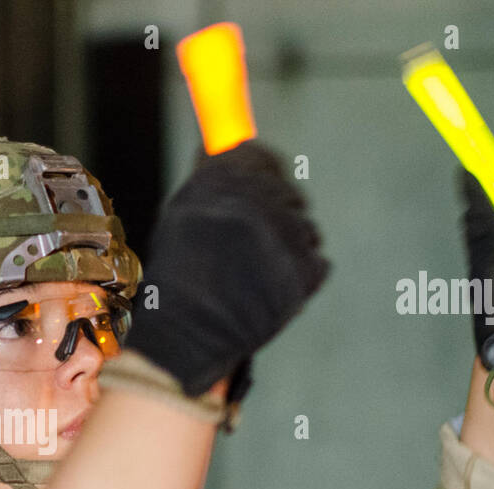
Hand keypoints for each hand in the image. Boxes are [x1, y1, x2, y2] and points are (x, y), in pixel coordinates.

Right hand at [126, 140, 328, 397]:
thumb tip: (220, 152)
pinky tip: (270, 294)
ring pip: (305, 230)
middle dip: (276, 217)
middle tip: (253, 248)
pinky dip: (299, 278)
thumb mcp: (181, 215)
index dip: (261, 175)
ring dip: (289, 249)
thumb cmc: (177, 278)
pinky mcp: (308, 269)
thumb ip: (210, 180)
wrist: (188, 331)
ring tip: (256, 278)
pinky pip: (317, 264)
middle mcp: (260, 197)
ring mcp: (288, 233)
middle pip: (288, 194)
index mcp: (225, 178)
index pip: (260, 158)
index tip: (260, 191)